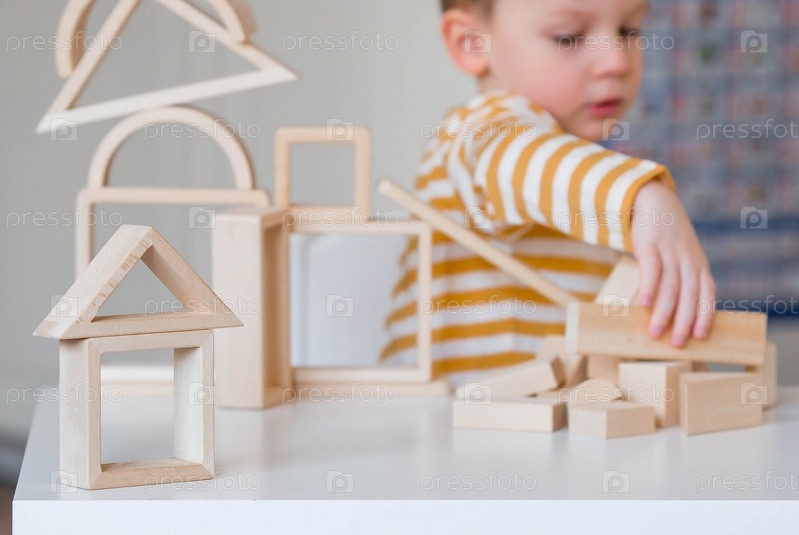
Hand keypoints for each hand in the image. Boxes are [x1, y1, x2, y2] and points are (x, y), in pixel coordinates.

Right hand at [630, 180, 714, 346]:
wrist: (654, 201)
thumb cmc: (667, 237)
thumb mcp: (683, 255)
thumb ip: (683, 279)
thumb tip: (671, 312)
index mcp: (698, 265)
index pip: (706, 293)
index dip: (704, 315)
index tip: (699, 336)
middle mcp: (687, 260)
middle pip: (689, 295)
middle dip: (683, 321)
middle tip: (676, 343)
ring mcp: (669, 252)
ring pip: (670, 287)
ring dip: (663, 312)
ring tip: (654, 332)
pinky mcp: (649, 245)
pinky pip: (651, 270)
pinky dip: (649, 288)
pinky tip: (643, 304)